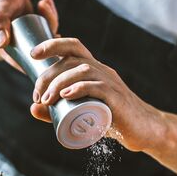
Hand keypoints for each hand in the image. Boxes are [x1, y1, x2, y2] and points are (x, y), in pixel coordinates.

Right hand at [0, 0, 58, 70]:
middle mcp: (8, 49)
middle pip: (35, 53)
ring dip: (49, 23)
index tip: (53, 48)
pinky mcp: (26, 31)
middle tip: (51, 20)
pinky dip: (47, 18)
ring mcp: (18, 41)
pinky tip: (45, 3)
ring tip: (43, 5)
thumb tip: (0, 44)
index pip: (22, 64)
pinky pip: (41, 31)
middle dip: (48, 38)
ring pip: (41, 41)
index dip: (40, 61)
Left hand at [29, 38, 166, 151]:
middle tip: (38, 96)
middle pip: (72, 59)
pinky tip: (66, 95)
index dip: (52, 44)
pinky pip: (98, 86)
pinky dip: (80, 88)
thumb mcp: (82, 113)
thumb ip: (56, 111)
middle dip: (48, 74)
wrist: (143, 130)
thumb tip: (32, 108)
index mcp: (94, 70)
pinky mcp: (117, 99)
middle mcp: (102, 71)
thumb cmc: (112, 119)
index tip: (33, 55)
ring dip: (59, 82)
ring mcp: (111, 83)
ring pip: (83, 70)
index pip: (73, 46)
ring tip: (47, 100)